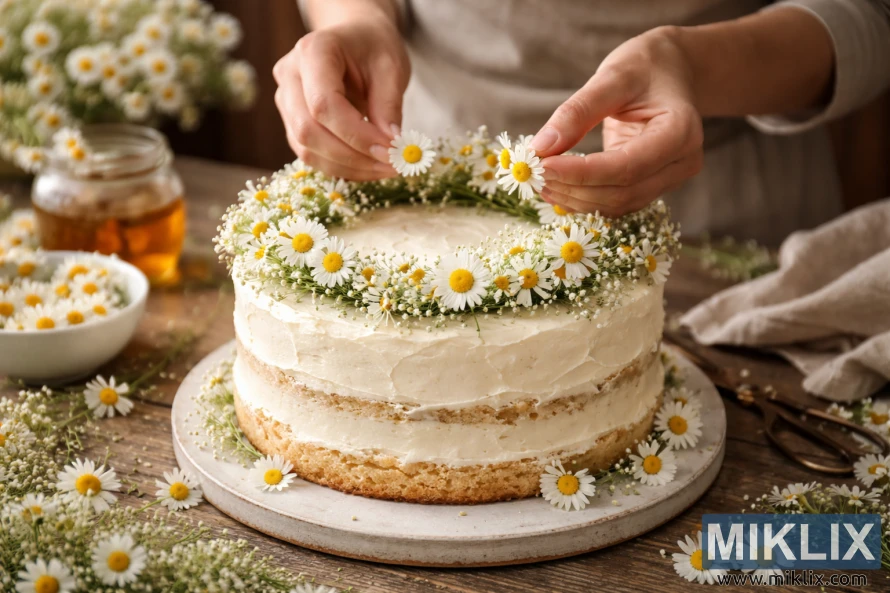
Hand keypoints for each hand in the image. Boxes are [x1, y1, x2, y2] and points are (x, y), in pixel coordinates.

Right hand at [273, 16, 409, 179]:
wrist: (355, 40)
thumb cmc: (373, 47)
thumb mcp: (392, 68)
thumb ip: (389, 105)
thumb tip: (390, 146)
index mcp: (312, 51)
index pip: (324, 104)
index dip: (356, 135)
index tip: (390, 151)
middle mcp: (289, 75)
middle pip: (308, 131)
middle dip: (352, 156)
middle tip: (393, 165)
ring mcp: (285, 100)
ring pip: (307, 149)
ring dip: (349, 167)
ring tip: (386, 167)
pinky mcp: (292, 122)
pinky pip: (311, 154)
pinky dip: (342, 167)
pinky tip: (370, 165)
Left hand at [531, 28, 703, 216]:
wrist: (672, 70)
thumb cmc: (646, 65)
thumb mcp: (612, 76)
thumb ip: (578, 111)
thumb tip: (541, 147)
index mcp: (680, 131)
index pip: (627, 167)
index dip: (582, 173)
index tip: (543, 166)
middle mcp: (681, 161)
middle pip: (622, 192)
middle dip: (574, 188)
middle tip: (533, 174)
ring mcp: (670, 177)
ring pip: (618, 204)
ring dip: (575, 199)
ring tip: (540, 181)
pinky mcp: (653, 184)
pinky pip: (617, 201)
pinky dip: (584, 198)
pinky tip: (557, 186)